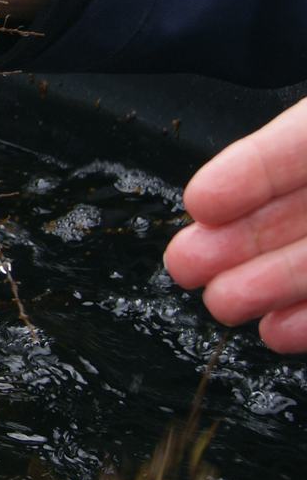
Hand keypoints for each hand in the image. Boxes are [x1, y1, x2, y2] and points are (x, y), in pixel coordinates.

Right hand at [164, 97, 306, 351]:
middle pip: (296, 211)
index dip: (247, 174)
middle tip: (185, 265)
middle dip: (237, 241)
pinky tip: (279, 331)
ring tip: (221, 304)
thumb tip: (222, 193)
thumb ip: (302, 149)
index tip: (201, 203)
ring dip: (267, 285)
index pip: (295, 148)